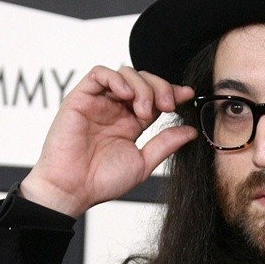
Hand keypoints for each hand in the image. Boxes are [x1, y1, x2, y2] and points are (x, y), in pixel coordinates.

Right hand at [20, 66, 197, 217]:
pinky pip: (100, 74)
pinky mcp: (80, 98)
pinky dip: (117, 78)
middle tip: (167, 106)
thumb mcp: (143, 163)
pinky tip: (126, 94)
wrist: (73, 189)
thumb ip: (165, 144)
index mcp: (130, 124)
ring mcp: (98, 103)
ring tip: (144, 110)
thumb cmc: (102, 181)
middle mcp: (115, 110)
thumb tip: (191, 131)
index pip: (155, 98)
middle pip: (144, 81)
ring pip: (125, 73)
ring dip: (142, 86)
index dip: (172, 92)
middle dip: (160, 87)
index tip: (187, 95)